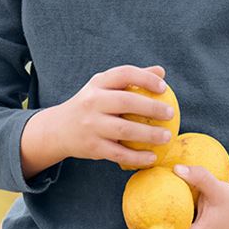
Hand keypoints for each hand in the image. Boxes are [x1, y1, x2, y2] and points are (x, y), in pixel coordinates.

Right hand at [20, 64, 175, 176]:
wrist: (58, 129)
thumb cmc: (91, 105)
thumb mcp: (104, 87)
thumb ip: (131, 78)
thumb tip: (161, 71)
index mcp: (98, 83)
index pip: (124, 74)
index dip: (145, 78)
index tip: (163, 87)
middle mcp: (92, 102)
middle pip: (126, 102)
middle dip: (152, 108)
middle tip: (170, 114)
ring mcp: (91, 125)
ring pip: (124, 130)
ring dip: (149, 134)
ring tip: (167, 136)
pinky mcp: (92, 147)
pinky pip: (119, 153)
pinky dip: (137, 157)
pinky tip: (152, 157)